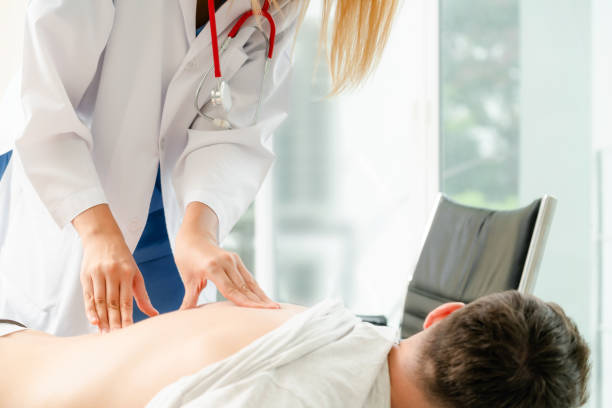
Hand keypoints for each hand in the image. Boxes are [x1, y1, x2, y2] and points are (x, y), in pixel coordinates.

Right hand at [73, 204, 157, 332]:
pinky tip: (94, 321)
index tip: (128, 332)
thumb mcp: (135, 274)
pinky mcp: (86, 275)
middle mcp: (112, 273)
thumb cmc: (123, 260)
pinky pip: (88, 296)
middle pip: (112, 303)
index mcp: (127, 273)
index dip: (127, 317)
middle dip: (114, 322)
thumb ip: (142, 296)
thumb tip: (154, 314)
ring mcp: (98, 274)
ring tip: (104, 334)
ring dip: (102, 319)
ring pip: (99, 301)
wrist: (103, 237)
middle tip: (115, 339)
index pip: (127, 300)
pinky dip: (90, 310)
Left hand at [175, 225, 278, 309]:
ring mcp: (233, 260)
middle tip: (274, 311)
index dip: (245, 302)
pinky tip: (264, 298)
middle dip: (259, 301)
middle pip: (244, 286)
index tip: (257, 312)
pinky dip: (256, 288)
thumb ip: (189, 299)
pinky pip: (248, 277)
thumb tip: (182, 316)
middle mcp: (226, 262)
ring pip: (250, 281)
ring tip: (275, 307)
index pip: (231, 290)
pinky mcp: (236, 260)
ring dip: (262, 295)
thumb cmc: (187, 258)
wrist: (193, 236)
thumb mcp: (188, 278)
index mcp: (213, 268)